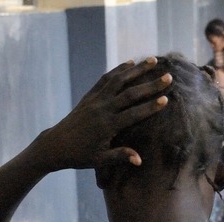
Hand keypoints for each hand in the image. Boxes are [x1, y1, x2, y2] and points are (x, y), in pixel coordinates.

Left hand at [33, 58, 170, 171]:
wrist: (55, 145)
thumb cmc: (79, 156)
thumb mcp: (99, 160)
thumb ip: (120, 156)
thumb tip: (140, 160)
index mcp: (107, 126)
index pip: (133, 114)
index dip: (150, 107)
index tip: (166, 99)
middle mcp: (102, 109)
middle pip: (130, 93)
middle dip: (150, 84)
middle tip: (168, 77)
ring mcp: (95, 100)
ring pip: (118, 80)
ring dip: (136, 69)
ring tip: (152, 60)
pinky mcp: (89, 96)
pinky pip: (105, 79)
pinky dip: (118, 70)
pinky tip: (129, 63)